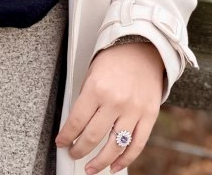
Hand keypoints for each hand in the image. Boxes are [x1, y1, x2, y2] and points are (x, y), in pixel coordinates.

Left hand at [54, 41, 163, 173]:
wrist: (144, 48)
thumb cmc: (115, 59)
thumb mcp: (92, 74)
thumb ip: (85, 99)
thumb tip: (74, 125)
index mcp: (97, 88)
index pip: (76, 122)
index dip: (66, 136)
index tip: (61, 142)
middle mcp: (115, 101)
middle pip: (93, 137)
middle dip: (79, 151)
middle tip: (73, 154)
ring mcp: (134, 110)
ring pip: (115, 146)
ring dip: (100, 162)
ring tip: (91, 168)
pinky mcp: (149, 115)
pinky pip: (137, 145)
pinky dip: (125, 159)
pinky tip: (115, 166)